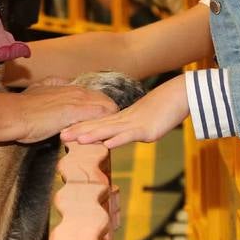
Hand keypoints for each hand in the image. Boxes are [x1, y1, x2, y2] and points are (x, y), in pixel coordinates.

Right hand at [15, 83, 118, 143]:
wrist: (15, 114)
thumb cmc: (24, 106)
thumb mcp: (39, 89)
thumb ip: (51, 85)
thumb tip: (59, 82)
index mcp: (70, 88)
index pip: (96, 96)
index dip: (102, 108)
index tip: (106, 120)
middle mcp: (77, 92)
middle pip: (106, 102)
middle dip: (112, 116)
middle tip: (116, 130)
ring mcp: (78, 101)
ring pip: (106, 108)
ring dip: (112, 122)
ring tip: (117, 134)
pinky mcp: (76, 113)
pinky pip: (100, 117)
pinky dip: (106, 127)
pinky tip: (110, 137)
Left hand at [61, 75, 189, 147]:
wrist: (179, 95)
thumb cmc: (163, 107)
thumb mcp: (143, 119)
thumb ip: (130, 128)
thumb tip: (117, 137)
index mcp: (123, 119)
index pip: (97, 124)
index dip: (81, 127)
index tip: (64, 131)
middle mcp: (125, 121)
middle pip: (99, 126)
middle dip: (79, 131)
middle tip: (60, 135)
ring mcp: (135, 125)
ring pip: (110, 130)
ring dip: (93, 134)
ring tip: (76, 139)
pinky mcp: (147, 130)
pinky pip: (130, 135)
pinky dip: (118, 139)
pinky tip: (107, 144)